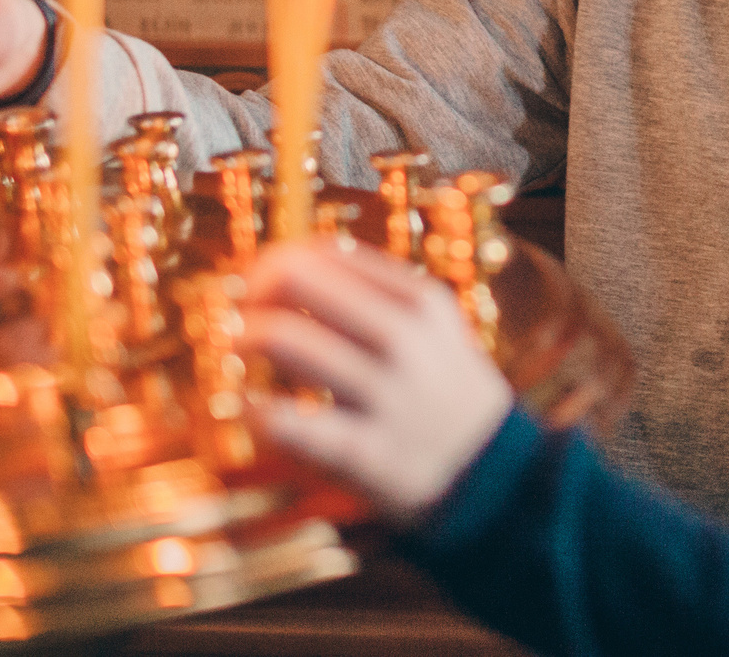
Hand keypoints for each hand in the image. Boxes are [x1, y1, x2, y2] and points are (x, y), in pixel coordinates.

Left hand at [243, 241, 514, 524]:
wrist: (492, 475)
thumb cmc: (444, 394)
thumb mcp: (436, 329)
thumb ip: (377, 295)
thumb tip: (294, 264)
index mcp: (421, 300)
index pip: (325, 252)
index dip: (275, 262)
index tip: (258, 286)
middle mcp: (404, 337)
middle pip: (295, 279)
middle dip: (252, 291)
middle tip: (237, 315)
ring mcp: (386, 393)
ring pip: (283, 339)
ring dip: (243, 341)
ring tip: (236, 357)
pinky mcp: (364, 452)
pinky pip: (286, 421)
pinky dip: (251, 409)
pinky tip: (247, 409)